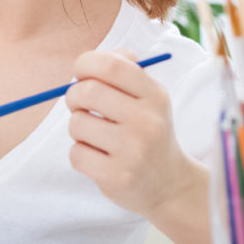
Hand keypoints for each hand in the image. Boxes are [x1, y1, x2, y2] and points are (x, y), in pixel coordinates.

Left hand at [65, 49, 194, 217]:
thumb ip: (125, 70)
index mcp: (155, 95)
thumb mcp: (148, 97)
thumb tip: (92, 60)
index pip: (112, 65)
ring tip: (96, 136)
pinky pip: (76, 154)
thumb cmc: (148, 130)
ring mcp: (133, 151)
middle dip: (74, 96)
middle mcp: (147, 121)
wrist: (169, 183)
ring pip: (77, 124)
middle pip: (87, 92)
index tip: (81, 72)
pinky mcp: (117, 176)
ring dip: (78, 128)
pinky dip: (80, 154)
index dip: (86, 63)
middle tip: (80, 105)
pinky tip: (99, 157)